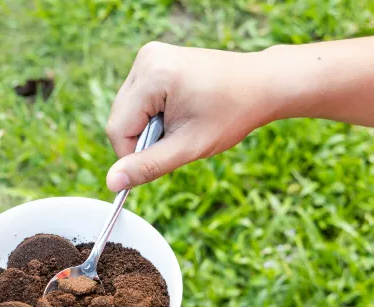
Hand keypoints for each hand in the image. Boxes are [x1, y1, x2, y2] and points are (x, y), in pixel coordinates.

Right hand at [105, 42, 272, 190]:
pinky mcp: (153, 60)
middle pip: (120, 118)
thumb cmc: (231, 114)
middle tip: (179, 135)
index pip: (118, 129)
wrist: (261, 85)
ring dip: (147, 126)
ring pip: (126, 110)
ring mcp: (149, 56)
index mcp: (153, 74)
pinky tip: (178, 110)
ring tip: (182, 120)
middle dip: (144, 137)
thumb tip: (112, 182)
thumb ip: (148, 166)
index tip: (166, 154)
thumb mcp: (188, 147)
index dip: (135, 153)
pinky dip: (151, 113)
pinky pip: (136, 99)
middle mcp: (146, 59)